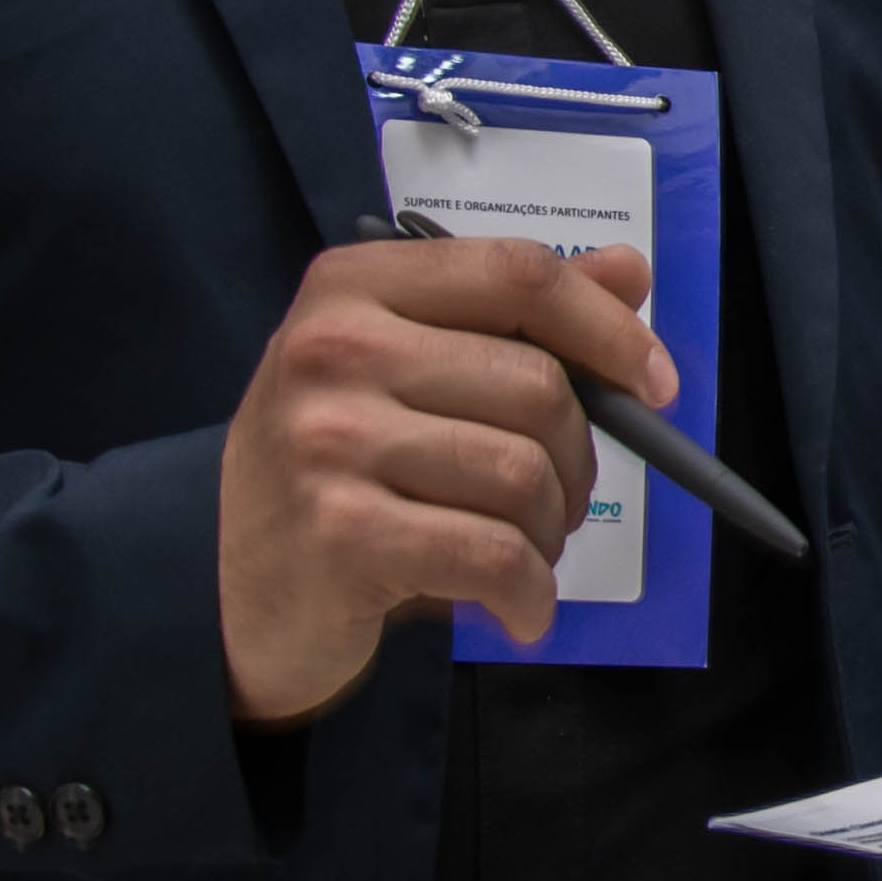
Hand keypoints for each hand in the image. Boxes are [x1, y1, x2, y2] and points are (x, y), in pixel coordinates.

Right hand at [217, 234, 663, 723]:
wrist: (226, 579)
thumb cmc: (335, 465)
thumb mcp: (408, 368)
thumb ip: (515, 316)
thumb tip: (631, 272)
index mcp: (354, 284)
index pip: (518, 273)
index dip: (607, 328)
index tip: (656, 385)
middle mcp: (334, 348)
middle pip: (538, 386)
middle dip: (578, 461)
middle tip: (555, 503)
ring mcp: (329, 440)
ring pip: (523, 475)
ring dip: (548, 533)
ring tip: (521, 553)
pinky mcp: (340, 531)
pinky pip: (494, 555)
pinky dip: (528, 594)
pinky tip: (518, 608)